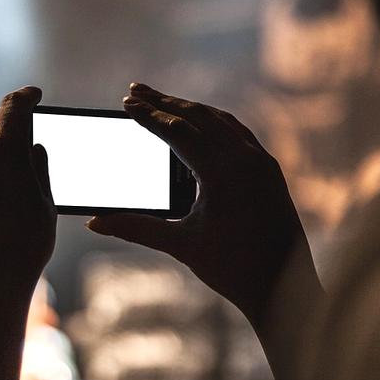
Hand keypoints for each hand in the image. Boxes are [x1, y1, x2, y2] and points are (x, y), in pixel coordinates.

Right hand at [86, 83, 314, 324]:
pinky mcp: (271, 171)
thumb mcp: (181, 245)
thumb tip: (94, 222)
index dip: (149, 115)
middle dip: (165, 102)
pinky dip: (214, 122)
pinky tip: (201, 125)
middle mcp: (246, 159)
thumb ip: (135, 228)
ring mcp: (262, 162)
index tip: (126, 103)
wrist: (285, 289)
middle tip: (136, 90)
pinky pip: (239, 134)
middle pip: (199, 116)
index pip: (178, 130)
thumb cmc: (233, 269)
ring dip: (190, 108)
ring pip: (222, 121)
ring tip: (163, 102)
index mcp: (222, 172)